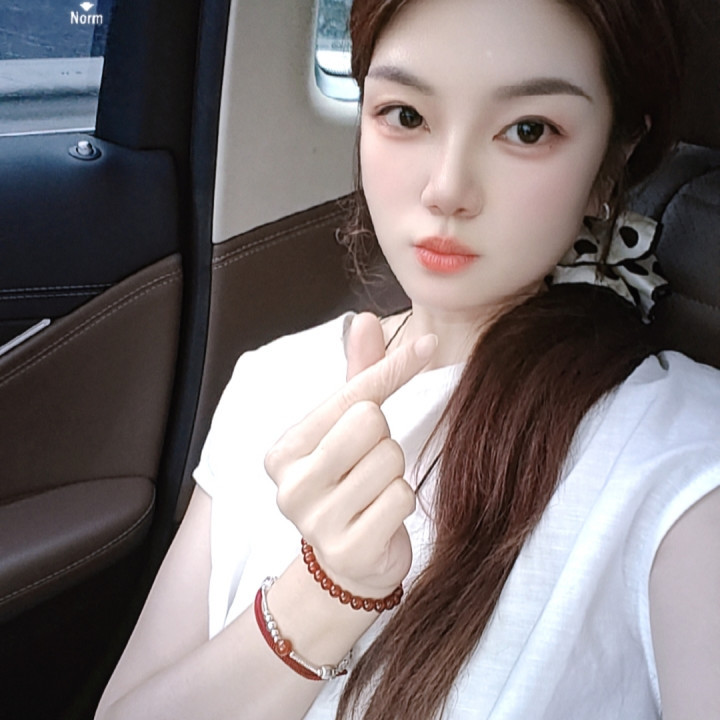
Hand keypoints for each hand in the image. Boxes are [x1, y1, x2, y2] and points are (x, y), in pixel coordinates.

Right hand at [264, 312, 436, 598]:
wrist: (347, 563)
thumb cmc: (349, 484)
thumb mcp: (347, 431)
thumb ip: (359, 377)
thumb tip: (365, 319)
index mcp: (285, 449)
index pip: (351, 395)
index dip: (392, 369)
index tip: (427, 345)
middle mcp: (291, 484)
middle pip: (371, 423)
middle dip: (383, 440)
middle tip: (368, 464)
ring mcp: (315, 521)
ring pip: (390, 459)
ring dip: (394, 472)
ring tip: (372, 491)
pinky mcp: (348, 548)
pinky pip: (401, 497)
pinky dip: (402, 502)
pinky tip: (381, 516)